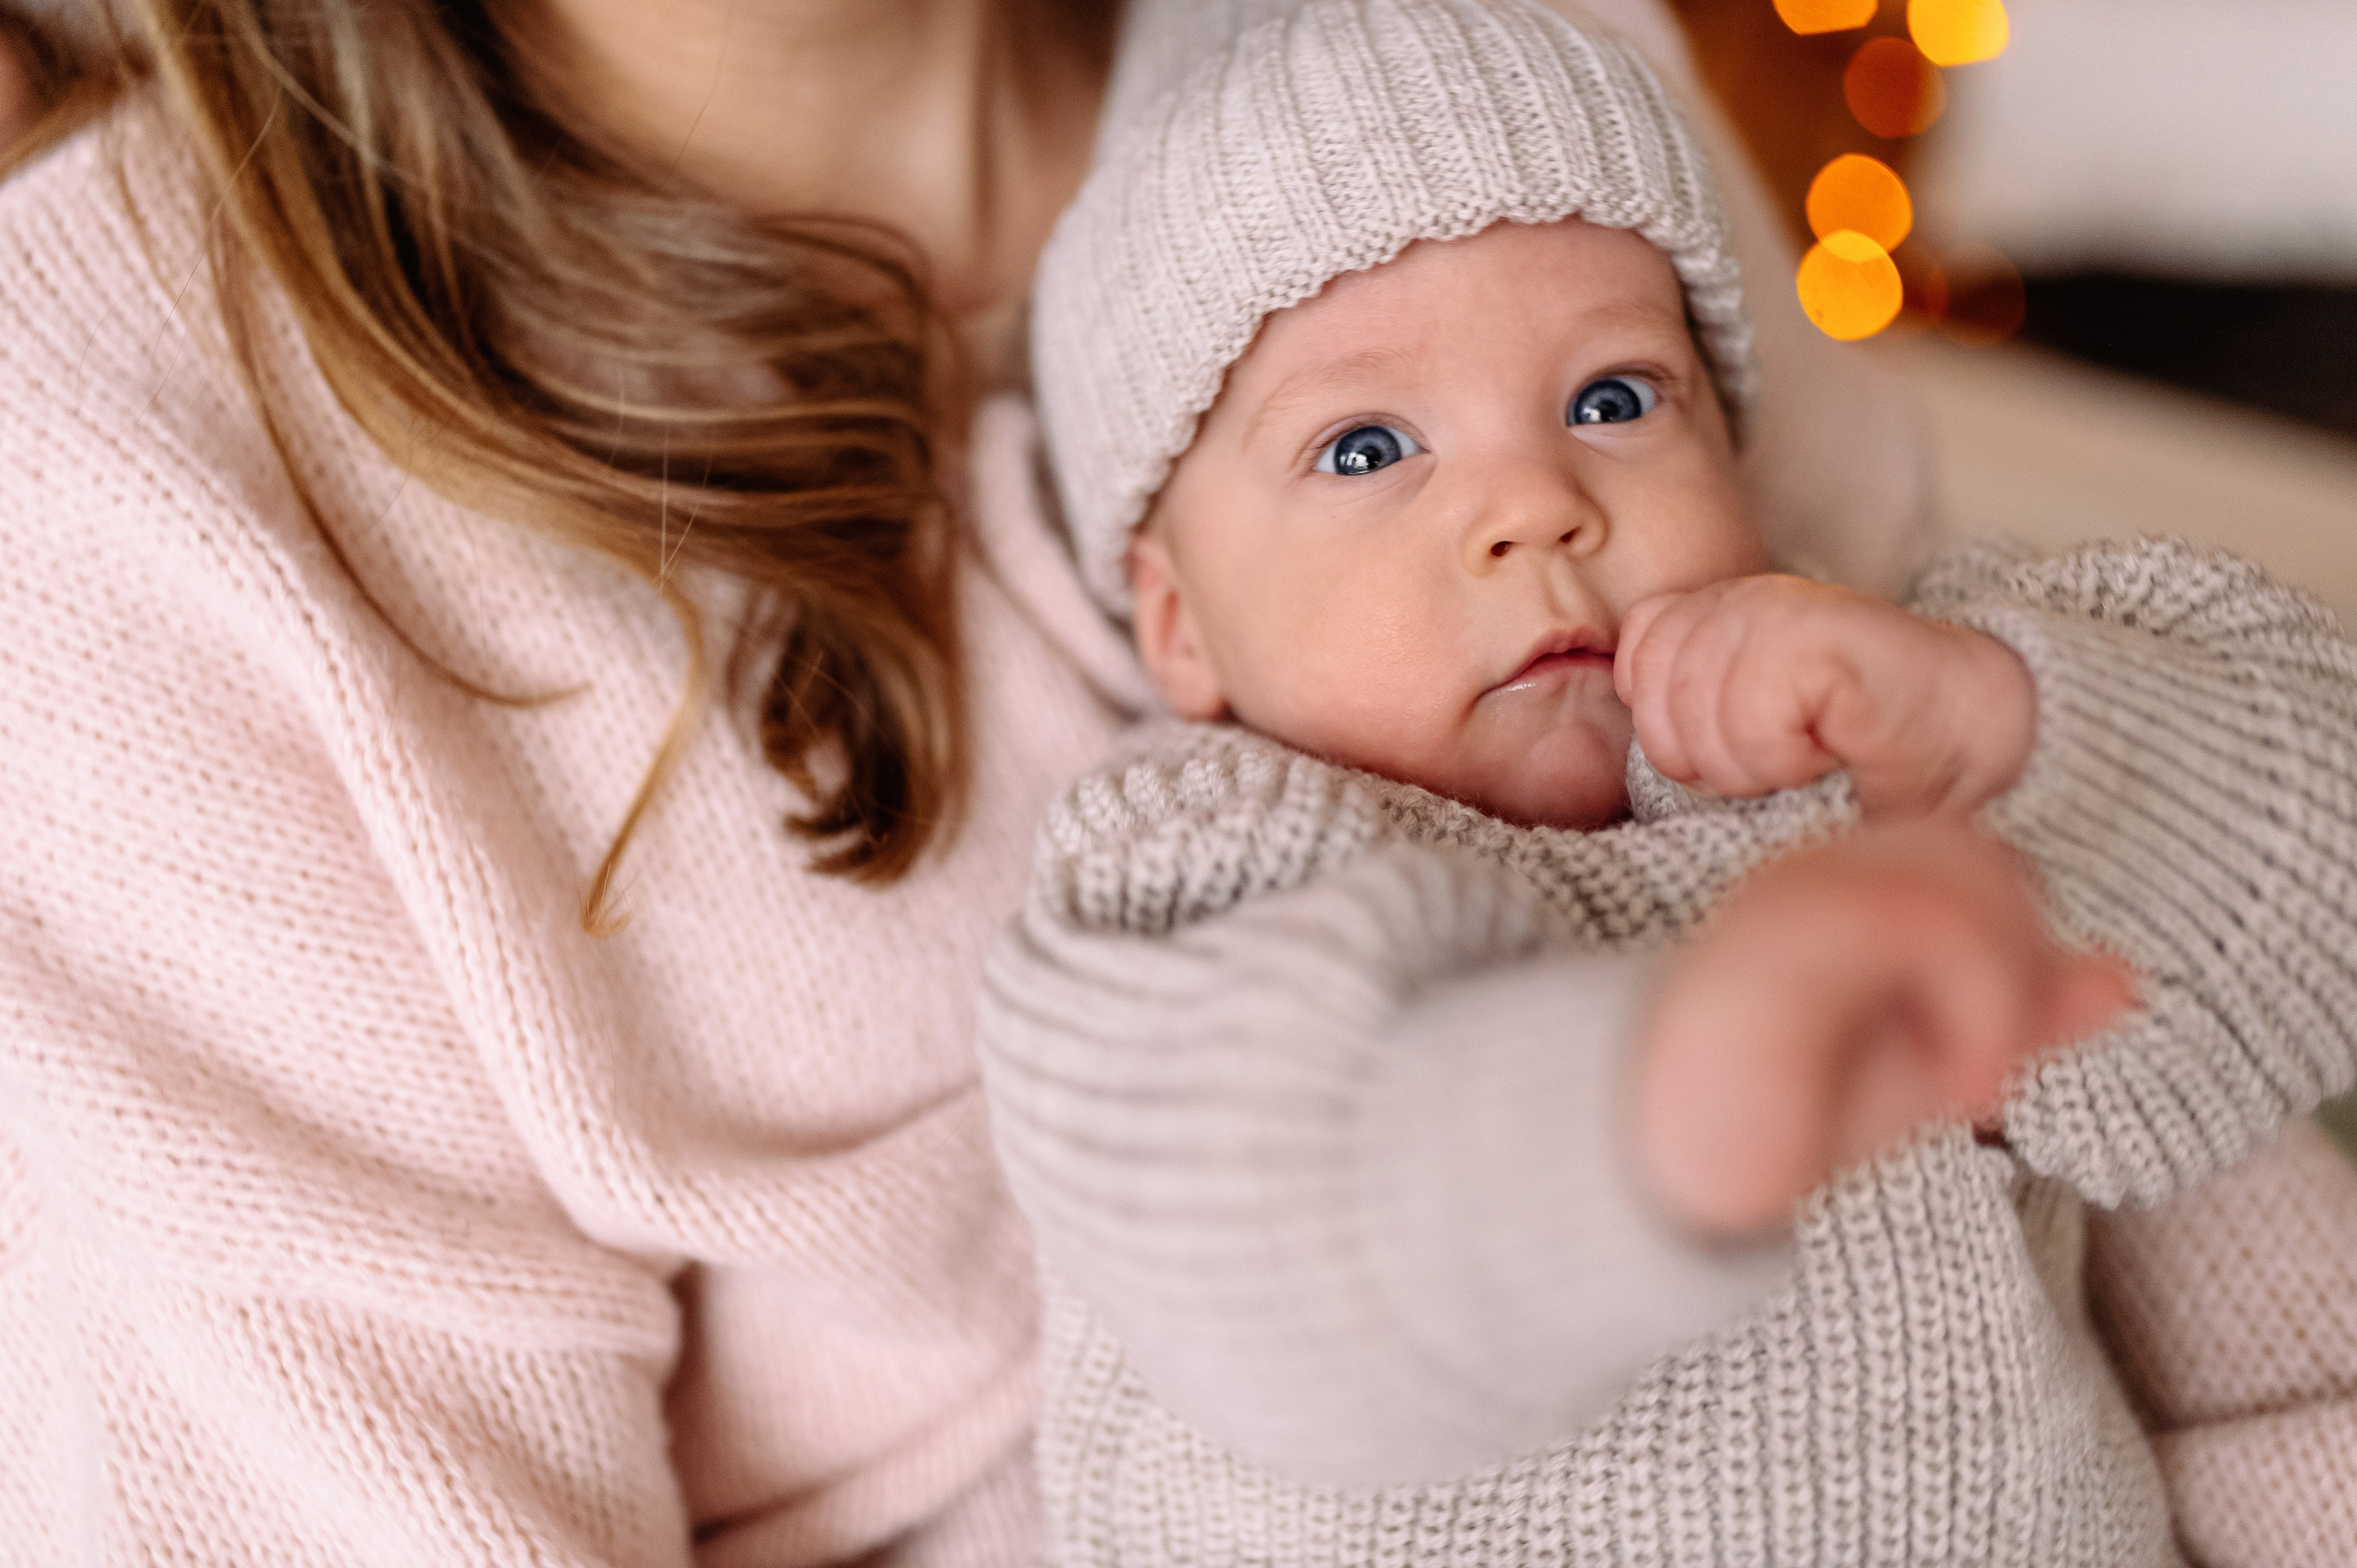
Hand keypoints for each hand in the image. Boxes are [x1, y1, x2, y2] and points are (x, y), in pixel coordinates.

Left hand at [1614, 575, 2038, 818]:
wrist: (1974, 739)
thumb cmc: (1860, 753)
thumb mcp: (1748, 735)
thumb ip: (1683, 714)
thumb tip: (1628, 724)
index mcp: (1718, 611)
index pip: (1637, 658)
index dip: (1677, 727)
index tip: (1750, 743)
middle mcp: (1741, 596)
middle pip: (1656, 703)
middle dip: (1713, 760)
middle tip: (1786, 757)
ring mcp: (1775, 608)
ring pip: (1696, 719)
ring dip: (1754, 766)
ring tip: (1812, 752)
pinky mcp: (1814, 635)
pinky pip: (1747, 721)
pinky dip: (1784, 759)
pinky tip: (1830, 748)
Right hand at [1627, 818, 2136, 1237]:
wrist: (1660, 1165)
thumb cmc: (1784, 1112)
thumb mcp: (1923, 1066)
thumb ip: (2018, 1013)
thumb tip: (2126, 979)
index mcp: (1844, 882)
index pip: (1981, 859)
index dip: (2021, 947)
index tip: (1994, 1060)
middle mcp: (1817, 868)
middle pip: (1982, 854)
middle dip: (2020, 962)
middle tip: (1977, 1078)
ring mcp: (1794, 893)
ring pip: (1966, 873)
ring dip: (2003, 991)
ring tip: (1968, 1088)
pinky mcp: (1783, 935)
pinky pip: (1924, 920)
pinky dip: (1979, 1007)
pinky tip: (1961, 1088)